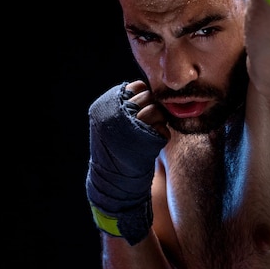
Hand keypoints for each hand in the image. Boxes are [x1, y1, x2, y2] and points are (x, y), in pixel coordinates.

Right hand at [85, 81, 167, 244]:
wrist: (113, 182)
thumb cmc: (116, 149)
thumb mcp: (112, 123)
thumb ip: (126, 104)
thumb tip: (149, 89)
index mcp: (106, 106)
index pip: (136, 86)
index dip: (142, 96)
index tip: (140, 109)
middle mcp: (117, 114)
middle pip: (148, 97)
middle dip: (153, 107)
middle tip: (149, 122)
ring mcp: (131, 127)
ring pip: (156, 111)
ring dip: (159, 121)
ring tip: (151, 132)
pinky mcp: (146, 141)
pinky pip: (163, 129)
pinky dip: (162, 135)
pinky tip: (153, 144)